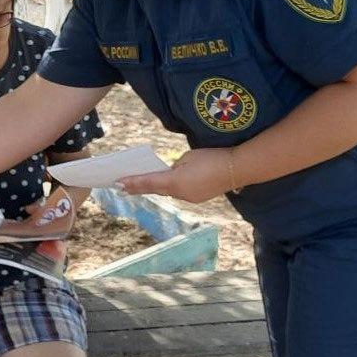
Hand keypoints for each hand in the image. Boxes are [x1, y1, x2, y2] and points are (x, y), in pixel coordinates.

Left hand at [117, 148, 232, 203]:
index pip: (150, 182)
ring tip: (138, 185)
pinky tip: (165, 185)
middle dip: (140, 187)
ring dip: (156, 188)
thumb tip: (169, 173)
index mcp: (175, 182)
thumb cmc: (212, 158)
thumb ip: (174, 167)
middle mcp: (181, 194)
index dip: (133, 183)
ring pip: (168, 192)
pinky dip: (171, 188)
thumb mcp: (188, 157)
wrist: (238, 168)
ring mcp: (190, 198)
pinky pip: (179, 192)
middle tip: (122, 186)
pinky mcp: (198, 198)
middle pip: (156, 189)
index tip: (118, 184)